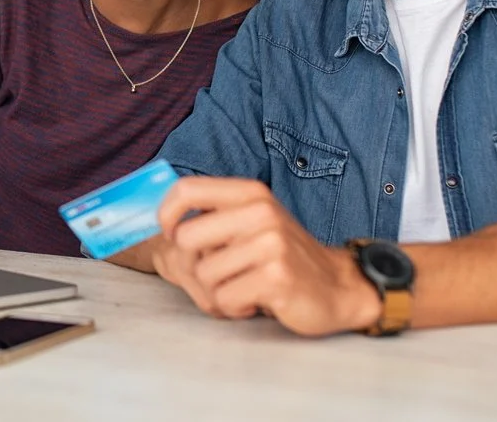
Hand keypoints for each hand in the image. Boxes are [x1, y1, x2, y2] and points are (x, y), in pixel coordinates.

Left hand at [157, 177, 380, 336]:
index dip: (166, 215)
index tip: (171, 235)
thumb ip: (212, 218)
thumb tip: (159, 227)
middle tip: (219, 274)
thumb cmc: (283, 256)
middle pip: (186, 238)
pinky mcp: (276, 278)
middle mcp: (260, 212)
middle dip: (194, 265)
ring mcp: (270, 244)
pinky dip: (234, 307)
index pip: (186, 190)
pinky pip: (225, 298)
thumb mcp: (251, 223)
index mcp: (249, 193)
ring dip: (218, 290)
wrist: (338, 285)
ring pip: (204, 274)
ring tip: (244, 286)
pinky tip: (256, 301)